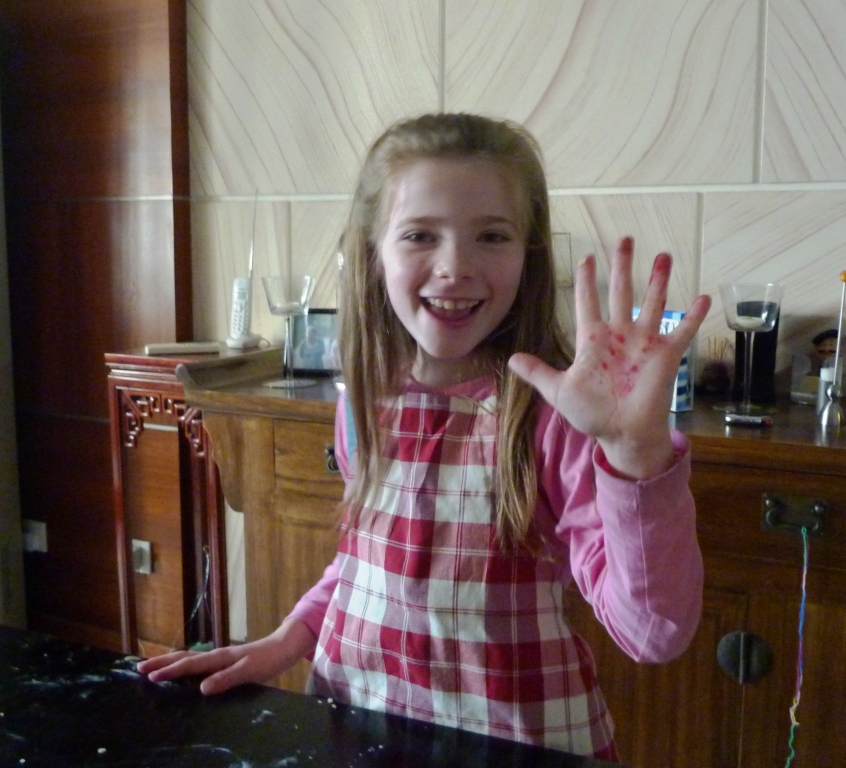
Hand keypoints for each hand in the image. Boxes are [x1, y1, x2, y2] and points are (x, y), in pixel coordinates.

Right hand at [136, 617, 315, 694]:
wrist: (283, 647)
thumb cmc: (268, 659)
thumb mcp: (249, 671)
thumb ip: (227, 679)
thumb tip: (201, 688)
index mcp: (219, 658)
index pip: (188, 664)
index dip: (169, 671)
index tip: (148, 676)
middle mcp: (216, 656)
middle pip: (183, 658)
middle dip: (161, 662)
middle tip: (138, 667)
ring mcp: (220, 658)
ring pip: (189, 659)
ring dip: (170, 663)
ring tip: (151, 668)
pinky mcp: (225, 663)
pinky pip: (198, 664)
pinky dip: (184, 666)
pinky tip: (181, 673)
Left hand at [509, 236, 710, 477]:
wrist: (622, 434)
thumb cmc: (592, 413)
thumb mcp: (559, 392)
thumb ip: (538, 373)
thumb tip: (510, 360)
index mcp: (593, 340)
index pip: (587, 302)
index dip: (586, 280)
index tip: (586, 257)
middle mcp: (619, 335)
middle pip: (620, 292)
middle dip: (622, 266)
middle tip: (624, 239)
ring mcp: (644, 343)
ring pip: (652, 303)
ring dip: (658, 280)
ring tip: (663, 255)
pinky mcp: (665, 356)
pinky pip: (682, 332)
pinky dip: (693, 316)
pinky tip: (704, 297)